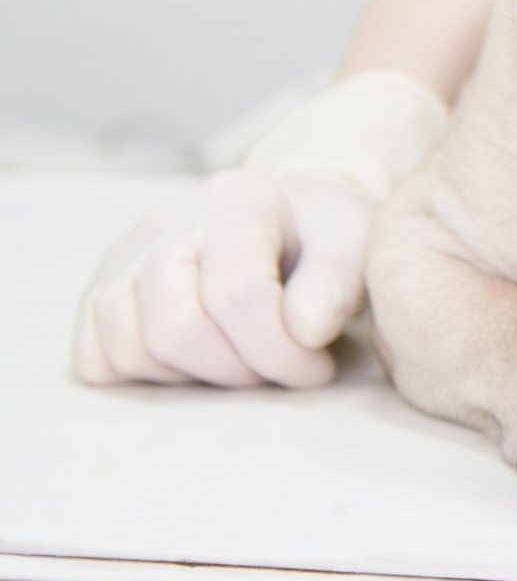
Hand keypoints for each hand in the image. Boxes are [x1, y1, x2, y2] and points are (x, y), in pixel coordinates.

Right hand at [74, 169, 376, 387]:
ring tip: (245, 362)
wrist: (289, 224)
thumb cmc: (324, 240)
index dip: (280, 351)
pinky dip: (146, 380)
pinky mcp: (98, 294)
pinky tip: (199, 362)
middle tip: (281, 371)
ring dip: (195, 380)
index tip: (316, 369)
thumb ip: (338, 283)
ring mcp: (121, 257)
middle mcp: (165, 221)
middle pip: (176, 329)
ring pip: (132, 350)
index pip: (237, 294)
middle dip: (238, 371)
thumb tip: (304, 329)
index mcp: (235, 201)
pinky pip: (96, 361)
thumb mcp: (355, 246)